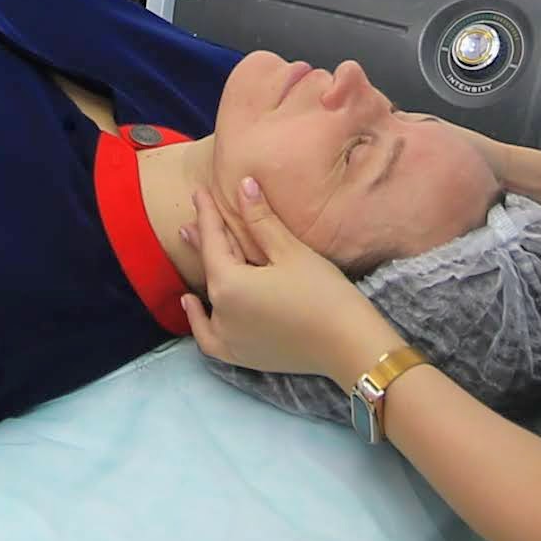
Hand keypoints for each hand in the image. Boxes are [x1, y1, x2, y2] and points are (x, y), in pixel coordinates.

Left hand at [191, 177, 400, 393]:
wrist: (348, 346)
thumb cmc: (323, 295)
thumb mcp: (290, 252)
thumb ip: (261, 220)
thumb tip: (244, 185)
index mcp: (228, 284)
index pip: (213, 240)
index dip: (207, 214)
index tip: (199, 192)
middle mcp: (221, 313)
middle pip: (209, 267)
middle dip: (204, 239)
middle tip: (195, 216)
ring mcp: (229, 338)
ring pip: (208, 297)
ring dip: (201, 270)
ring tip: (192, 246)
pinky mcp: (243, 355)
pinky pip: (209, 336)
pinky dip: (198, 320)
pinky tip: (192, 303)